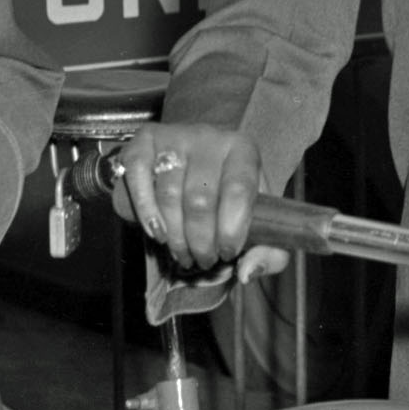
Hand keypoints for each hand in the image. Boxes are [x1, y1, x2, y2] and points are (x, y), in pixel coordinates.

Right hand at [112, 122, 288, 279]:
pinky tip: (157, 233)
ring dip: (174, 236)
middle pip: (199, 199)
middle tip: (203, 260)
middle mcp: (209, 137)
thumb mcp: (260, 221)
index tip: (227, 253)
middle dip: (200, 242)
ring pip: (168, 195)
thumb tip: (247, 272)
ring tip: (183, 253)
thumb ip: (270, 252)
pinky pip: (138, 178)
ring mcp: (174, 136)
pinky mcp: (144, 142)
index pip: (238, 190)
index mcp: (243, 150)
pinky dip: (146, 213)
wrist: (195, 167)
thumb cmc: (230, 199)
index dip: (230, 230)